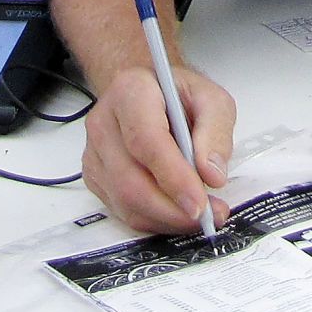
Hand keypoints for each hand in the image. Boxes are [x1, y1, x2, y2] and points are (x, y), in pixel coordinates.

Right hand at [81, 64, 236, 233]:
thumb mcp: (211, 100)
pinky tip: (176, 211)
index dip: (173, 177)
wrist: (149, 95)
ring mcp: (95, 152)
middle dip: (172, 209)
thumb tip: (212, 174)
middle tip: (208, 215)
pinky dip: (154, 219)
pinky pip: (123, 211)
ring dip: (167, 218)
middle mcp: (104, 122)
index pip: (146, 140)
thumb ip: (216, 132)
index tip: (200, 201)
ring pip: (125, 201)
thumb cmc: (178, 96)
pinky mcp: (94, 176)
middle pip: (130, 180)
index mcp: (131, 92)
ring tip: (200, 215)